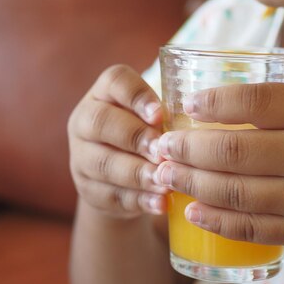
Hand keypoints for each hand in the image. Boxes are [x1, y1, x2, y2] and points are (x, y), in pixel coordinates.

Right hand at [68, 65, 166, 218]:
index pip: (115, 80)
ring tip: (166, 181)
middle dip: (136, 137)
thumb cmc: (150, 137)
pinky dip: (139, 200)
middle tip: (163, 153)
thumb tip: (202, 125)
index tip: (160, 115)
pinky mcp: (89, 189)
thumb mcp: (157, 120)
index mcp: (105, 92)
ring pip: (104, 163)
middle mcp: (85, 120)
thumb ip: (170, 117)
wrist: (123, 179)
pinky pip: (111, 195)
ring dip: (138, 173)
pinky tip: (161, 203)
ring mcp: (82, 156)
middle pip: (101, 122)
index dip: (137, 96)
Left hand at [153, 83, 283, 256]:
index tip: (187, 105)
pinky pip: (250, 229)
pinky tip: (190, 210)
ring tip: (163, 174)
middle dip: (187, 148)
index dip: (216, 102)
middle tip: (160, 146)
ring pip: (236, 193)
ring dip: (191, 183)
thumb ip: (276, 108)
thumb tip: (207, 106)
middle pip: (235, 152)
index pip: (259, 102)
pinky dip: (215, 221)